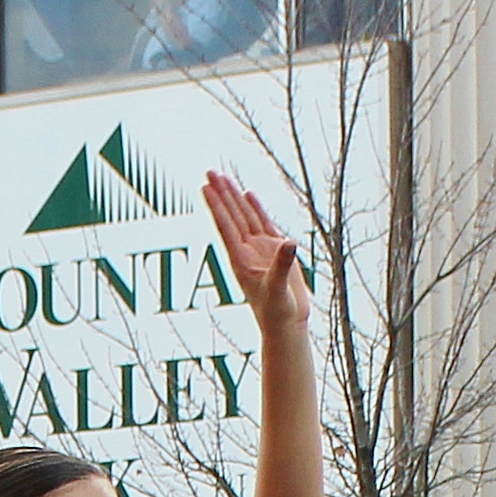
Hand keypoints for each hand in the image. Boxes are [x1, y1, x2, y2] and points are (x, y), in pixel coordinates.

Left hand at [203, 171, 309, 327]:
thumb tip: (289, 244)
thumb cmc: (277, 313)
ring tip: (222, 177)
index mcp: (241, 260)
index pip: (227, 227)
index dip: (217, 206)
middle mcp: (247, 251)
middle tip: (209, 171)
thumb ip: (282, 266)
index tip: (205, 187)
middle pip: (232, 216)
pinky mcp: (273, 250)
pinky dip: (255, 207)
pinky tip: (247, 194)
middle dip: (221, 194)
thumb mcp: (278, 290)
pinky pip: (262, 223)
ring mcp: (259, 249)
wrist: (285, 325)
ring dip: (233, 197)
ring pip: (244, 216)